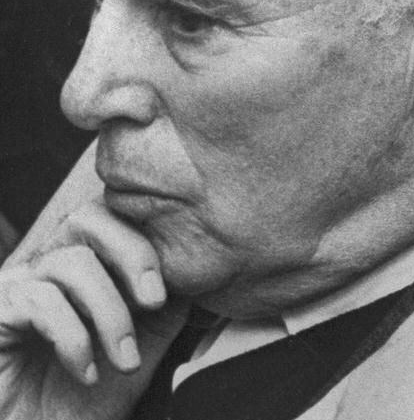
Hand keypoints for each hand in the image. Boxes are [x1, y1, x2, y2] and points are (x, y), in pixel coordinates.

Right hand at [0, 199, 186, 419]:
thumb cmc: (83, 403)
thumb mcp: (138, 348)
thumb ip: (164, 306)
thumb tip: (193, 269)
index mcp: (81, 263)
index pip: (115, 216)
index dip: (149, 238)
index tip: (177, 283)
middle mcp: (46, 265)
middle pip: (90, 217)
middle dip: (133, 253)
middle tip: (156, 301)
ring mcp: (17, 286)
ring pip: (73, 263)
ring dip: (110, 314)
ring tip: (126, 360)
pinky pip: (40, 302)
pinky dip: (74, 339)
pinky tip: (87, 373)